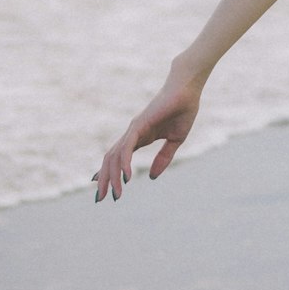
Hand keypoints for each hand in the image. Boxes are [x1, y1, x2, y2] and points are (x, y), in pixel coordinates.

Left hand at [93, 74, 203, 201]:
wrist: (187, 90)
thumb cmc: (183, 110)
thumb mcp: (175, 141)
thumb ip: (163, 158)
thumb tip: (151, 177)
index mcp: (139, 137)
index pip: (117, 156)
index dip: (108, 172)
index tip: (101, 188)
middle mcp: (132, 134)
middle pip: (111, 159)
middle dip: (104, 179)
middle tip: (101, 199)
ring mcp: (134, 129)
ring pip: (115, 156)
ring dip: (113, 176)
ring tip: (116, 195)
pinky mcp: (139, 125)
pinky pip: (127, 147)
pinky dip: (124, 163)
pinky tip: (126, 177)